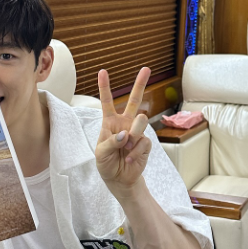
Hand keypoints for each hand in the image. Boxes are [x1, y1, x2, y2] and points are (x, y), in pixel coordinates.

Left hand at [95, 67, 151, 197]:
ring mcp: (136, 132)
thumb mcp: (101, 153)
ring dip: (133, 134)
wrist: (119, 179)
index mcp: (110, 122)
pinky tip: (129, 158)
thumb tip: (126, 135)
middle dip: (140, 84)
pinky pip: (143, 141)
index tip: (103, 71)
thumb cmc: (106, 164)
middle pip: (134, 100)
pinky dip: (135, 151)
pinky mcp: (145, 143)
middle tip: (146, 69)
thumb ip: (112, 142)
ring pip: (140, 121)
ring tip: (126, 147)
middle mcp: (125, 123)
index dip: (105, 87)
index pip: (107, 102)